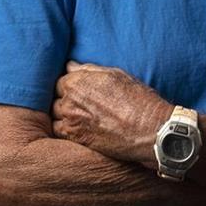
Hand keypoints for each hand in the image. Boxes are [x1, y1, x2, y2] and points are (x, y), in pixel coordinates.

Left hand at [51, 61, 171, 164]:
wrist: (149, 129)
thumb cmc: (137, 99)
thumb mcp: (116, 75)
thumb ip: (89, 70)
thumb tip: (71, 66)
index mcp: (77, 81)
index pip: (60, 81)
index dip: (70, 87)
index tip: (79, 92)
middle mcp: (69, 100)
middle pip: (55, 98)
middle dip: (65, 100)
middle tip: (82, 106)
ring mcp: (70, 121)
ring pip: (55, 116)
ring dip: (64, 116)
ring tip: (80, 118)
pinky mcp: (75, 139)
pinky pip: (58, 132)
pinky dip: (65, 130)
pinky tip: (78, 130)